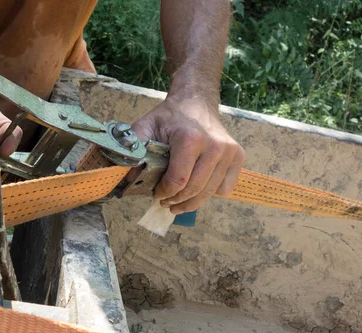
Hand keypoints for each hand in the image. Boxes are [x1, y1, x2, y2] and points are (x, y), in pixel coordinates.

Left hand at [132, 96, 244, 213]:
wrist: (196, 101)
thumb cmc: (169, 117)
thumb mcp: (145, 127)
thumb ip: (133, 150)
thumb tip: (123, 177)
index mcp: (190, 139)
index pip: (178, 181)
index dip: (164, 193)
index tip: (155, 193)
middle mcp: (215, 146)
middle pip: (194, 190)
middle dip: (175, 200)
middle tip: (164, 201)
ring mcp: (229, 152)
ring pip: (209, 193)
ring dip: (191, 202)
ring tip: (177, 202)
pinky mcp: (238, 156)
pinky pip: (225, 188)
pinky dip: (210, 193)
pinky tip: (198, 188)